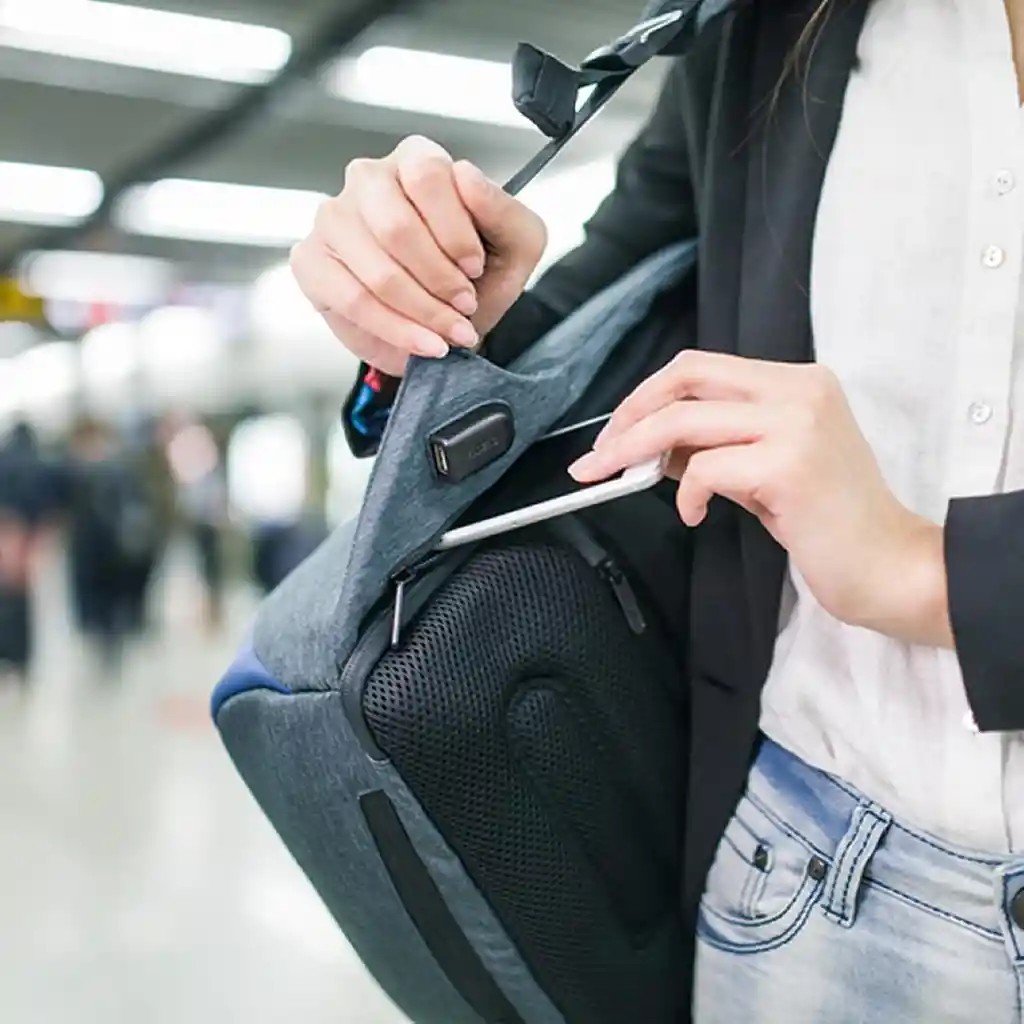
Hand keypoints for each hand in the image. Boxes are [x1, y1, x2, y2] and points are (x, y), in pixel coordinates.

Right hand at [290, 136, 547, 376]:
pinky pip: (352, 300)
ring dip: (423, 311)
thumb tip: (465, 176)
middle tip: (465, 306)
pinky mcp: (312, 261)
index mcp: (417, 160)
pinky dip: (396, 329)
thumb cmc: (476, 279)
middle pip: (397, 226)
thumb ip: (505, 211)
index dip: (456, 232)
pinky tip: (423, 343)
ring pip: (377, 270)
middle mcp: (368, 178)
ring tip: (449, 332)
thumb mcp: (516, 246)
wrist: (444, 327)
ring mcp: (333, 218)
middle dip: (440, 279)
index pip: (428, 176)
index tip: (476, 269)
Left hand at [568, 351, 952, 644]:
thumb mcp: (763, 469)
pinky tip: (696, 515)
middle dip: (628, 416)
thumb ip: (714, 447)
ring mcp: (797, 424)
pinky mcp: (789, 465)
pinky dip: (687, 494)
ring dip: (635, 451)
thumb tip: (650, 446)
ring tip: (618, 480)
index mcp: (797, 382)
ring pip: (684, 421)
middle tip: (598, 456)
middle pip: (685, 380)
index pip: (700, 368)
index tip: (615, 431)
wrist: (888, 567)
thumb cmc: (829, 522)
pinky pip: (706, 469)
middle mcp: (800, 390)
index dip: (647, 396)